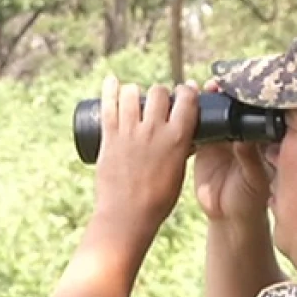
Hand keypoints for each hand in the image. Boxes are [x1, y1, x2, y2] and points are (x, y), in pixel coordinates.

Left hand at [93, 76, 198, 227]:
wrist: (128, 216)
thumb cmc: (158, 200)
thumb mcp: (179, 171)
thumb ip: (182, 150)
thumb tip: (187, 139)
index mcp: (178, 138)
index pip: (187, 99)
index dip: (187, 91)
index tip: (184, 92)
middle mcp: (155, 130)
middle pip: (159, 92)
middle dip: (159, 93)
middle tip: (156, 102)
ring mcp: (130, 132)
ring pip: (132, 94)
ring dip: (134, 91)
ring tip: (134, 97)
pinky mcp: (110, 138)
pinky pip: (108, 106)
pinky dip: (109, 89)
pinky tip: (111, 80)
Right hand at [192, 79, 272, 221]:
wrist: (228, 217)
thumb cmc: (250, 198)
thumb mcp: (254, 179)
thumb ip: (249, 158)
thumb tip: (243, 137)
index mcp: (255, 138)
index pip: (250, 110)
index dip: (243, 96)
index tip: (236, 87)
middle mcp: (239, 134)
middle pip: (230, 105)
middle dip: (222, 92)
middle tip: (212, 85)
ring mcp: (220, 139)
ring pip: (212, 112)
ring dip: (204, 101)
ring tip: (195, 90)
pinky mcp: (202, 147)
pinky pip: (195, 128)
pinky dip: (188, 118)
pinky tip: (180, 108)